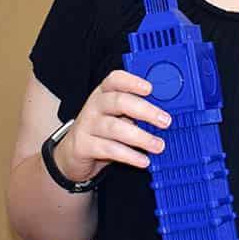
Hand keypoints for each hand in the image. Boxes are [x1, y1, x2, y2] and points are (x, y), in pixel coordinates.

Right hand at [54, 70, 171, 182]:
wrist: (72, 154)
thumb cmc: (101, 131)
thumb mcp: (116, 116)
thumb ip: (134, 112)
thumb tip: (163, 115)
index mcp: (104, 93)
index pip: (115, 80)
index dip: (132, 82)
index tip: (150, 89)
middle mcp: (94, 106)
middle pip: (118, 102)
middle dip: (145, 111)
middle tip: (165, 121)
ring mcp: (87, 125)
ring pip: (115, 127)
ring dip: (140, 137)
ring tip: (158, 145)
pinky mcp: (83, 145)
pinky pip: (109, 149)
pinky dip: (129, 155)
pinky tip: (143, 160)